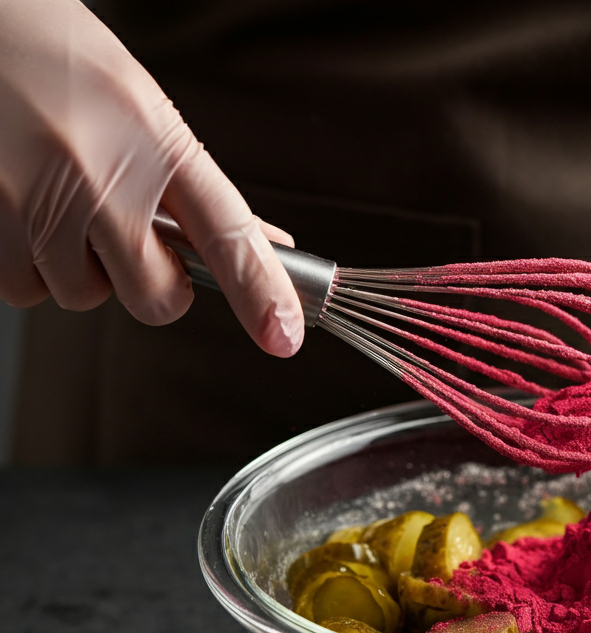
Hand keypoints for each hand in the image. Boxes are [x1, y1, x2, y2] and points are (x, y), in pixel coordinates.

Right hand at [0, 0, 302, 354]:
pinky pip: (23, 289)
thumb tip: (266, 247)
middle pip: (155, 297)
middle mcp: (100, 173)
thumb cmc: (52, 59)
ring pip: (83, 296)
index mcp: (155, 139)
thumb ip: (199, 188)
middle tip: (121, 234)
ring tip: (54, 198)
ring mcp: (37, 200)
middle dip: (146, 280)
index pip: (228, 234)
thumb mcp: (141, 109)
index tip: (283, 333)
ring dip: (75, 266)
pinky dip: (24, 263)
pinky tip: (21, 208)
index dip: (261, 294)